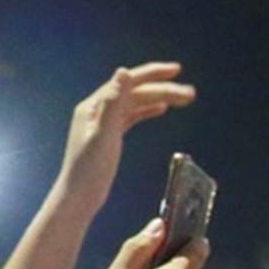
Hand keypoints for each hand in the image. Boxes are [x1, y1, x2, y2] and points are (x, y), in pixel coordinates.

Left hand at [54, 62, 195, 212]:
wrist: (79, 198)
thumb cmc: (88, 171)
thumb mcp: (103, 135)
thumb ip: (113, 104)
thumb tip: (123, 72)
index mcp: (93, 107)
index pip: (128, 82)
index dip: (153, 74)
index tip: (177, 70)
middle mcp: (96, 111)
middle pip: (135, 93)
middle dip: (163, 90)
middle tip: (190, 94)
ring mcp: (102, 123)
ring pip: (135, 103)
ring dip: (159, 99)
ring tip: (184, 100)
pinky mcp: (109, 136)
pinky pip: (131, 116)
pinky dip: (146, 110)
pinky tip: (161, 109)